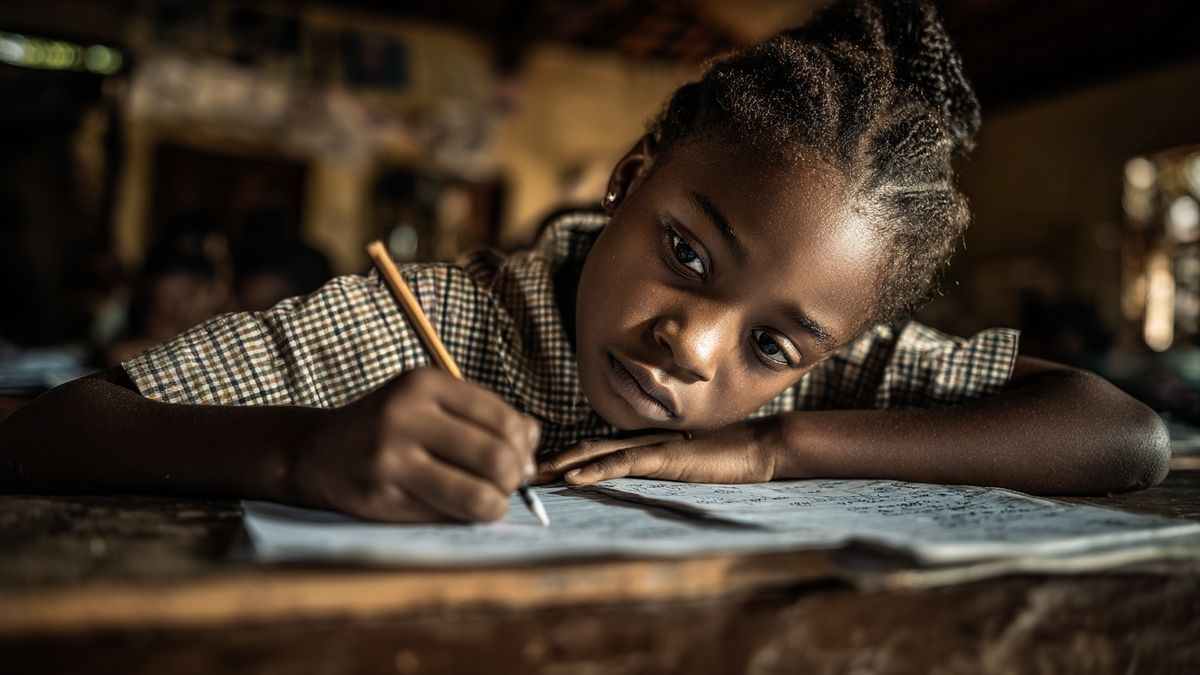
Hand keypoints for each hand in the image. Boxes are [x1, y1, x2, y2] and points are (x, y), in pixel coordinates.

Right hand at [289, 367, 539, 522]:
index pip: (505, 421)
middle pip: (496, 459)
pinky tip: (450, 507)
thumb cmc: (391, 427)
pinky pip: (446, 518)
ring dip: (494, 506)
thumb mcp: (433, 405)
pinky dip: (460, 518)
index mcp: (424, 384)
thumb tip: (532, 451)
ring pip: (477, 497)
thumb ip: (485, 418)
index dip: (523, 448)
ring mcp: (390, 459)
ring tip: (488, 503)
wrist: (317, 452)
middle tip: (505, 485)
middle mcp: (405, 416)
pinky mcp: (381, 498)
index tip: (518, 460)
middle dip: (512, 480)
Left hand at [535, 418, 780, 485]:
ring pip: (596, 453)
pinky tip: (571, 479)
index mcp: (644, 444)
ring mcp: (651, 447)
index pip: (596, 449)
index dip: (566, 457)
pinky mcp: (663, 457)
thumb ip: (659, 473)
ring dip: (563, 464)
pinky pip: (621, 464)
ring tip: (535, 476)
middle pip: (587, 448)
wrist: (756, 449)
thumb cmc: (725, 461)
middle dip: (553, 460)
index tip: (538, 471)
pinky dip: (593, 471)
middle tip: (520, 472)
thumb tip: (635, 487)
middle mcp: (641, 441)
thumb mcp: (683, 470)